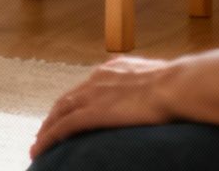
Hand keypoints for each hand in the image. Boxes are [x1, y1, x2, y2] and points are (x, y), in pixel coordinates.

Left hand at [30, 56, 175, 158]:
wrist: (177, 86)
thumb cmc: (180, 85)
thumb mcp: (163, 80)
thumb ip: (153, 86)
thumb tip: (165, 95)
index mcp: (113, 69)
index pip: (86, 88)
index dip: (75, 102)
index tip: (69, 113)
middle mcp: (98, 79)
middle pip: (67, 100)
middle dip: (54, 116)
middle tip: (46, 131)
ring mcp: (93, 95)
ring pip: (59, 114)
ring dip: (46, 130)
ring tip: (38, 146)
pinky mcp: (93, 113)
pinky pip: (63, 128)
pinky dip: (48, 139)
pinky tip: (39, 150)